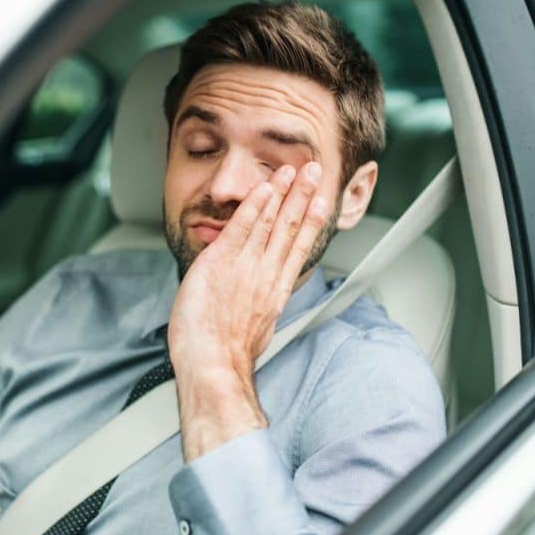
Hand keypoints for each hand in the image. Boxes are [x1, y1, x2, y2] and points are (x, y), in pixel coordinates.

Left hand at [168, 161, 330, 461]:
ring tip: (293, 169)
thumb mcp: (255, 328)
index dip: (312, 220)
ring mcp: (246, 267)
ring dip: (282, 192)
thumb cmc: (225, 356)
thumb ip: (260, 305)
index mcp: (275, 290)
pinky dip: (254, 206)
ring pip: (270, 222)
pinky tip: (264, 188)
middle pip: (291, 227)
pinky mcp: (221, 264)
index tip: (322, 201)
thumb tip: (261, 301)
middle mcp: (266, 275)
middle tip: (316, 170)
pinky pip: (241, 228)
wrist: (212, 364)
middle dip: (304, 196)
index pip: (299, 247)